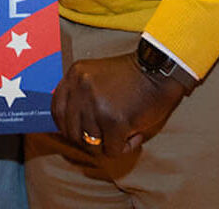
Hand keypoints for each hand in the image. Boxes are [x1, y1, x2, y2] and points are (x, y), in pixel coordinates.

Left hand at [51, 53, 187, 157]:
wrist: (161, 69)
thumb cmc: (132, 77)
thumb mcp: (96, 76)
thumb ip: (80, 95)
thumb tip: (68, 129)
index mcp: (75, 75)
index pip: (56, 110)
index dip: (67, 127)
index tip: (80, 132)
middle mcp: (81, 89)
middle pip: (71, 132)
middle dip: (88, 140)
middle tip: (107, 136)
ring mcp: (97, 105)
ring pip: (91, 144)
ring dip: (109, 144)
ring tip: (125, 131)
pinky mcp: (115, 121)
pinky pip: (112, 150)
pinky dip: (125, 148)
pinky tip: (135, 134)